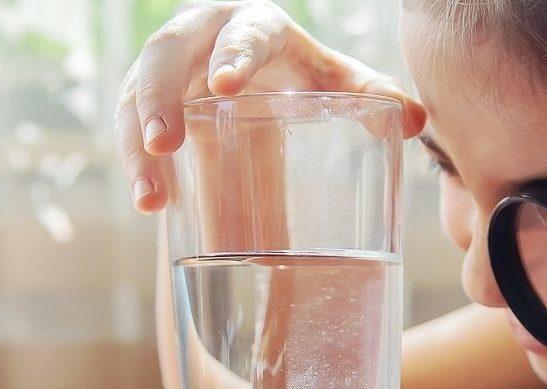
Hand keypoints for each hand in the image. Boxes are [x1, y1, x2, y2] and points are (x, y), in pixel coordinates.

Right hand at [115, 0, 425, 212]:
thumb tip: (414, 119)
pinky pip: (131, 127)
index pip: (243, 31)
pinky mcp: (148, 102)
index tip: (224, 85)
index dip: (232, 52)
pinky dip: (137, 166)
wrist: (262, 81)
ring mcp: (169, 70)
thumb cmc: (304, 76)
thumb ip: (374, 96)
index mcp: (257, 25)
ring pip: (135, 95)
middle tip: (164, 143)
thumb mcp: (337, 83)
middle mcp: (202, 38)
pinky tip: (150, 205)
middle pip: (166, 54)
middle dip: (158, 96)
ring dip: (135, 143)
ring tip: (151, 197)